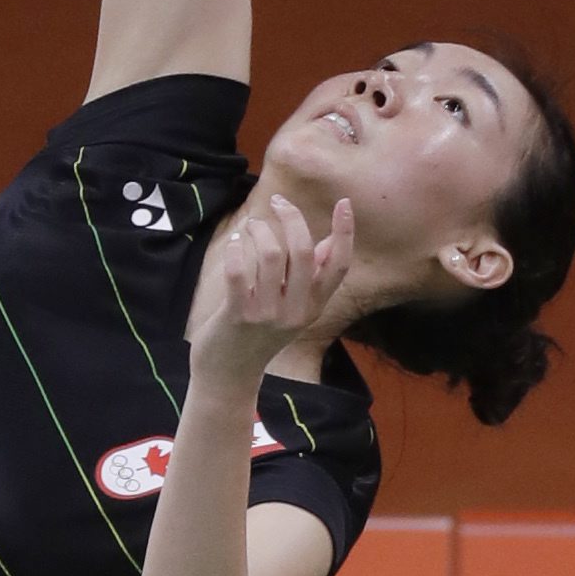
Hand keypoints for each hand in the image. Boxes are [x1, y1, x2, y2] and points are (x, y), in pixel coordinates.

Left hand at [192, 191, 355, 382]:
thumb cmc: (259, 334)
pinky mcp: (239, 316)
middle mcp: (296, 311)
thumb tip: (330, 243)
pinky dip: (236, 249)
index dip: (345, 233)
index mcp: (314, 306)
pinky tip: (235, 243)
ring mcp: (267, 314)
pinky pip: (239, 271)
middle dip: (291, 218)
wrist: (229, 374)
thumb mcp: (293, 308)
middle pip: (303, 251)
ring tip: (250, 226)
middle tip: (278, 201)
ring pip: (270, 254)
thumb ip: (312, 277)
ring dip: (259, 230)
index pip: (339, 266)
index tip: (344, 202)